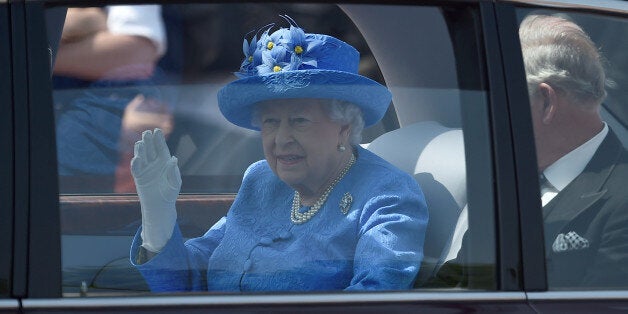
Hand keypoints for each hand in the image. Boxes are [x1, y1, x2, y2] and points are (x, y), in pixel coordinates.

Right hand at [131, 128, 180, 252]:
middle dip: (149, 141)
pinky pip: (136, 169)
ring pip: (142, 156)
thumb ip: (173, 171)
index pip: (161, 148)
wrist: (160, 205)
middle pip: (151, 150)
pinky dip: (136, 163)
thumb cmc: (170, 193)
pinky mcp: (139, 177)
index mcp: (165, 162)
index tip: (157, 130)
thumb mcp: (175, 182)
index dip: (159, 140)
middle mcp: (154, 163)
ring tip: (141, 143)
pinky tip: (137, 158)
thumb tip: (173, 159)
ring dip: (141, 150)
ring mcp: (146, 169)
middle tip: (147, 133)